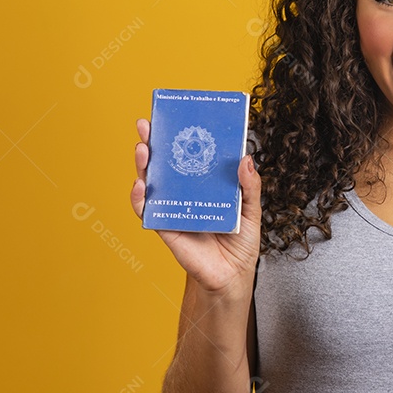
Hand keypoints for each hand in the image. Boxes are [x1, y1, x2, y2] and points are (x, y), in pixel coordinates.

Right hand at [130, 118, 261, 292]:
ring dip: (143, 165)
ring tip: (143, 149)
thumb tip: (246, 158)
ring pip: (152, 182)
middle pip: (165, 164)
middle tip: (147, 125)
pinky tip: (141, 186)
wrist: (232, 276)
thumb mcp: (251, 210)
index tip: (173, 116)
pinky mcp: (165, 227)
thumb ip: (250, 186)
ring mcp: (173, 208)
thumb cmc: (241, 243)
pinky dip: (140, 199)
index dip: (179, 136)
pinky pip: (148, 211)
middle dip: (153, 143)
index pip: (189, 155)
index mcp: (205, 184)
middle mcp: (185, 193)